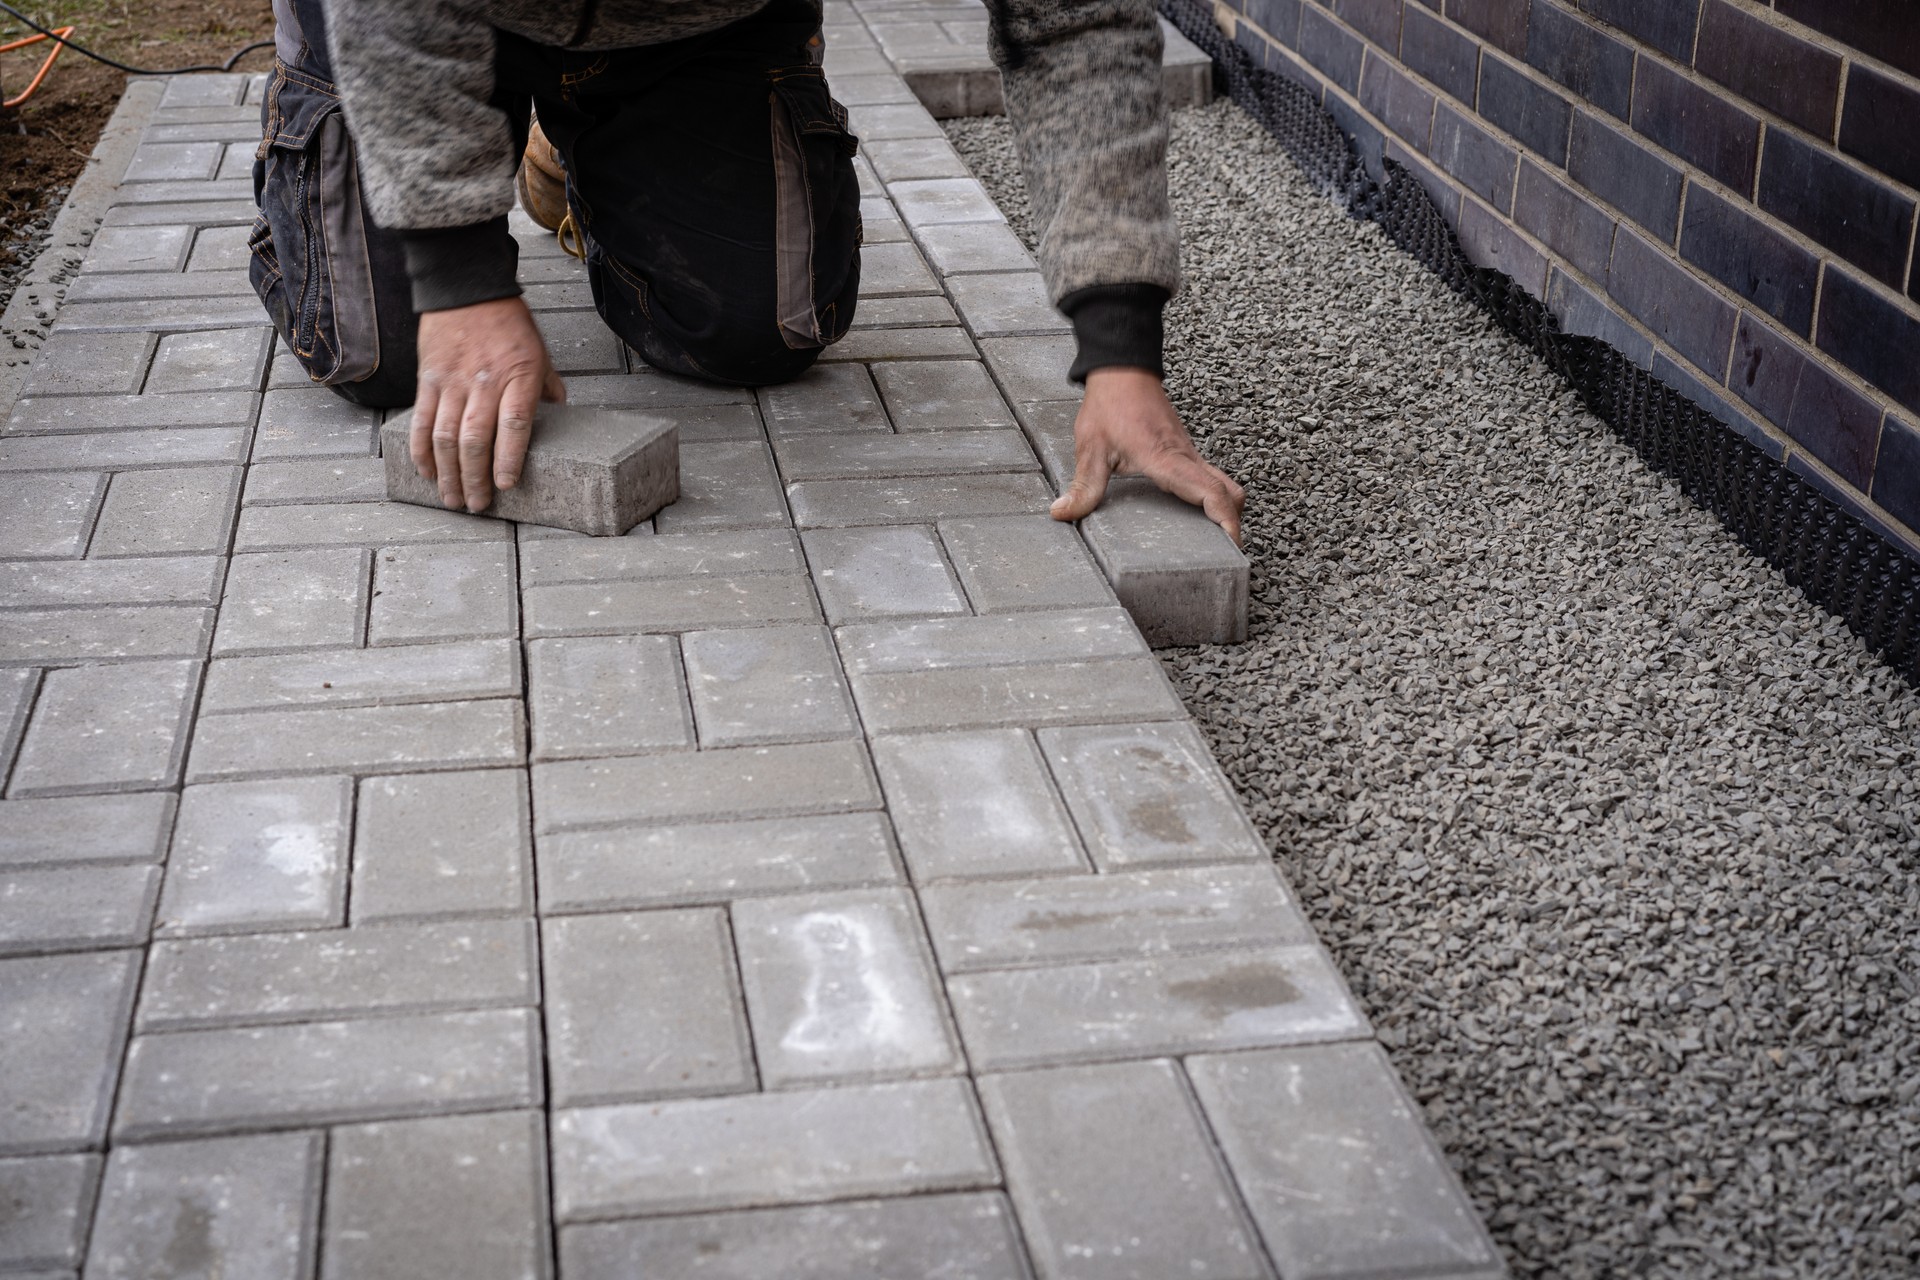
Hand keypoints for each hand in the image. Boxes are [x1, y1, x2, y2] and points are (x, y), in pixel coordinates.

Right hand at [411, 297, 566, 512]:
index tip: (505, 485)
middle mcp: (483, 382)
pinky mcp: (428, 379)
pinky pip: (421, 421)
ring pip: (444, 436)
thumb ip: (547, 389)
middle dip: (475, 478)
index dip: (508, 458)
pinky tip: (428, 472)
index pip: (514, 424)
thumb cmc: (509, 325)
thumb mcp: (540, 354)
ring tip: (453, 499)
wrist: (466, 289)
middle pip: (475, 439)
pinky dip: (421, 450)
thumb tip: (557, 415)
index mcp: (518, 376)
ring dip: (448, 474)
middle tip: (478, 505)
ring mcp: (452, 381)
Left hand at [1050, 366, 1245, 545]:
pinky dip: (1212, 496)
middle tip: (1225, 550)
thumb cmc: (1110, 404)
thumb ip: (1083, 486)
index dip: (1227, 520)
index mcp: (1167, 460)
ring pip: (1223, 483)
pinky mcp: (1184, 450)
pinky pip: (1208, 475)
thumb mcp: (1091, 449)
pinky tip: (1194, 512)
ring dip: (1225, 508)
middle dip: (1234, 522)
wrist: (1123, 370)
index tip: (1233, 543)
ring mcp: (1189, 453)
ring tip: (1213, 537)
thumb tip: (1063, 513)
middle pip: (1230, 491)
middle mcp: (1185, 457)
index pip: (1211, 492)